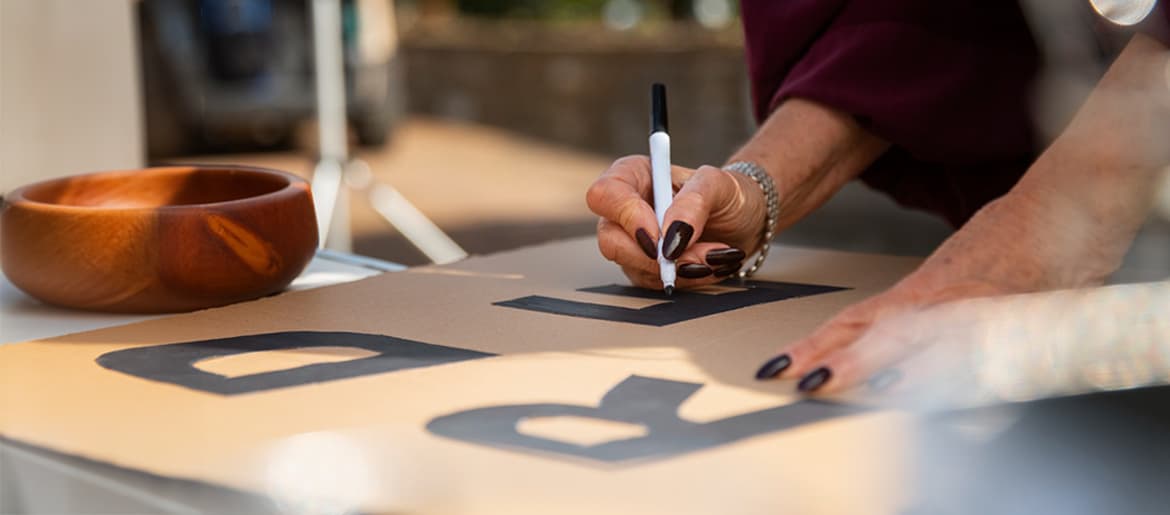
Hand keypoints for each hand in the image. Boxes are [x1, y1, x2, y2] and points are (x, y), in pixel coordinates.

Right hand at [585, 155, 765, 288]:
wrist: (747, 222)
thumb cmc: (730, 193)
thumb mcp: (718, 185)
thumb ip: (693, 204)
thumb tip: (670, 239)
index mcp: (634, 175)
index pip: (605, 195)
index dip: (627, 218)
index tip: (660, 236)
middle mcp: (626, 209)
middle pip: (610, 240)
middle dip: (656, 256)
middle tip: (695, 255)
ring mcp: (633, 241)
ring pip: (633, 266)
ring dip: (678, 269)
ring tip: (714, 256)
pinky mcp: (646, 266)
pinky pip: (652, 282)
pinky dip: (685, 279)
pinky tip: (708, 265)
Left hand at [755, 189, 1121, 393]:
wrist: (1066, 203)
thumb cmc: (1013, 244)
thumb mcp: (956, 280)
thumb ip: (922, 317)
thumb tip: (887, 353)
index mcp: (921, 295)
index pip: (856, 324)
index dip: (816, 347)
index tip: (777, 368)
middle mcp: (941, 302)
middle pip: (879, 335)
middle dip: (836, 362)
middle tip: (797, 382)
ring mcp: (977, 308)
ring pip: (923, 343)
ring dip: (881, 370)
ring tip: (840, 386)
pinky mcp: (1016, 314)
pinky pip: (982, 351)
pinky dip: (955, 376)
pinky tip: (935, 392)